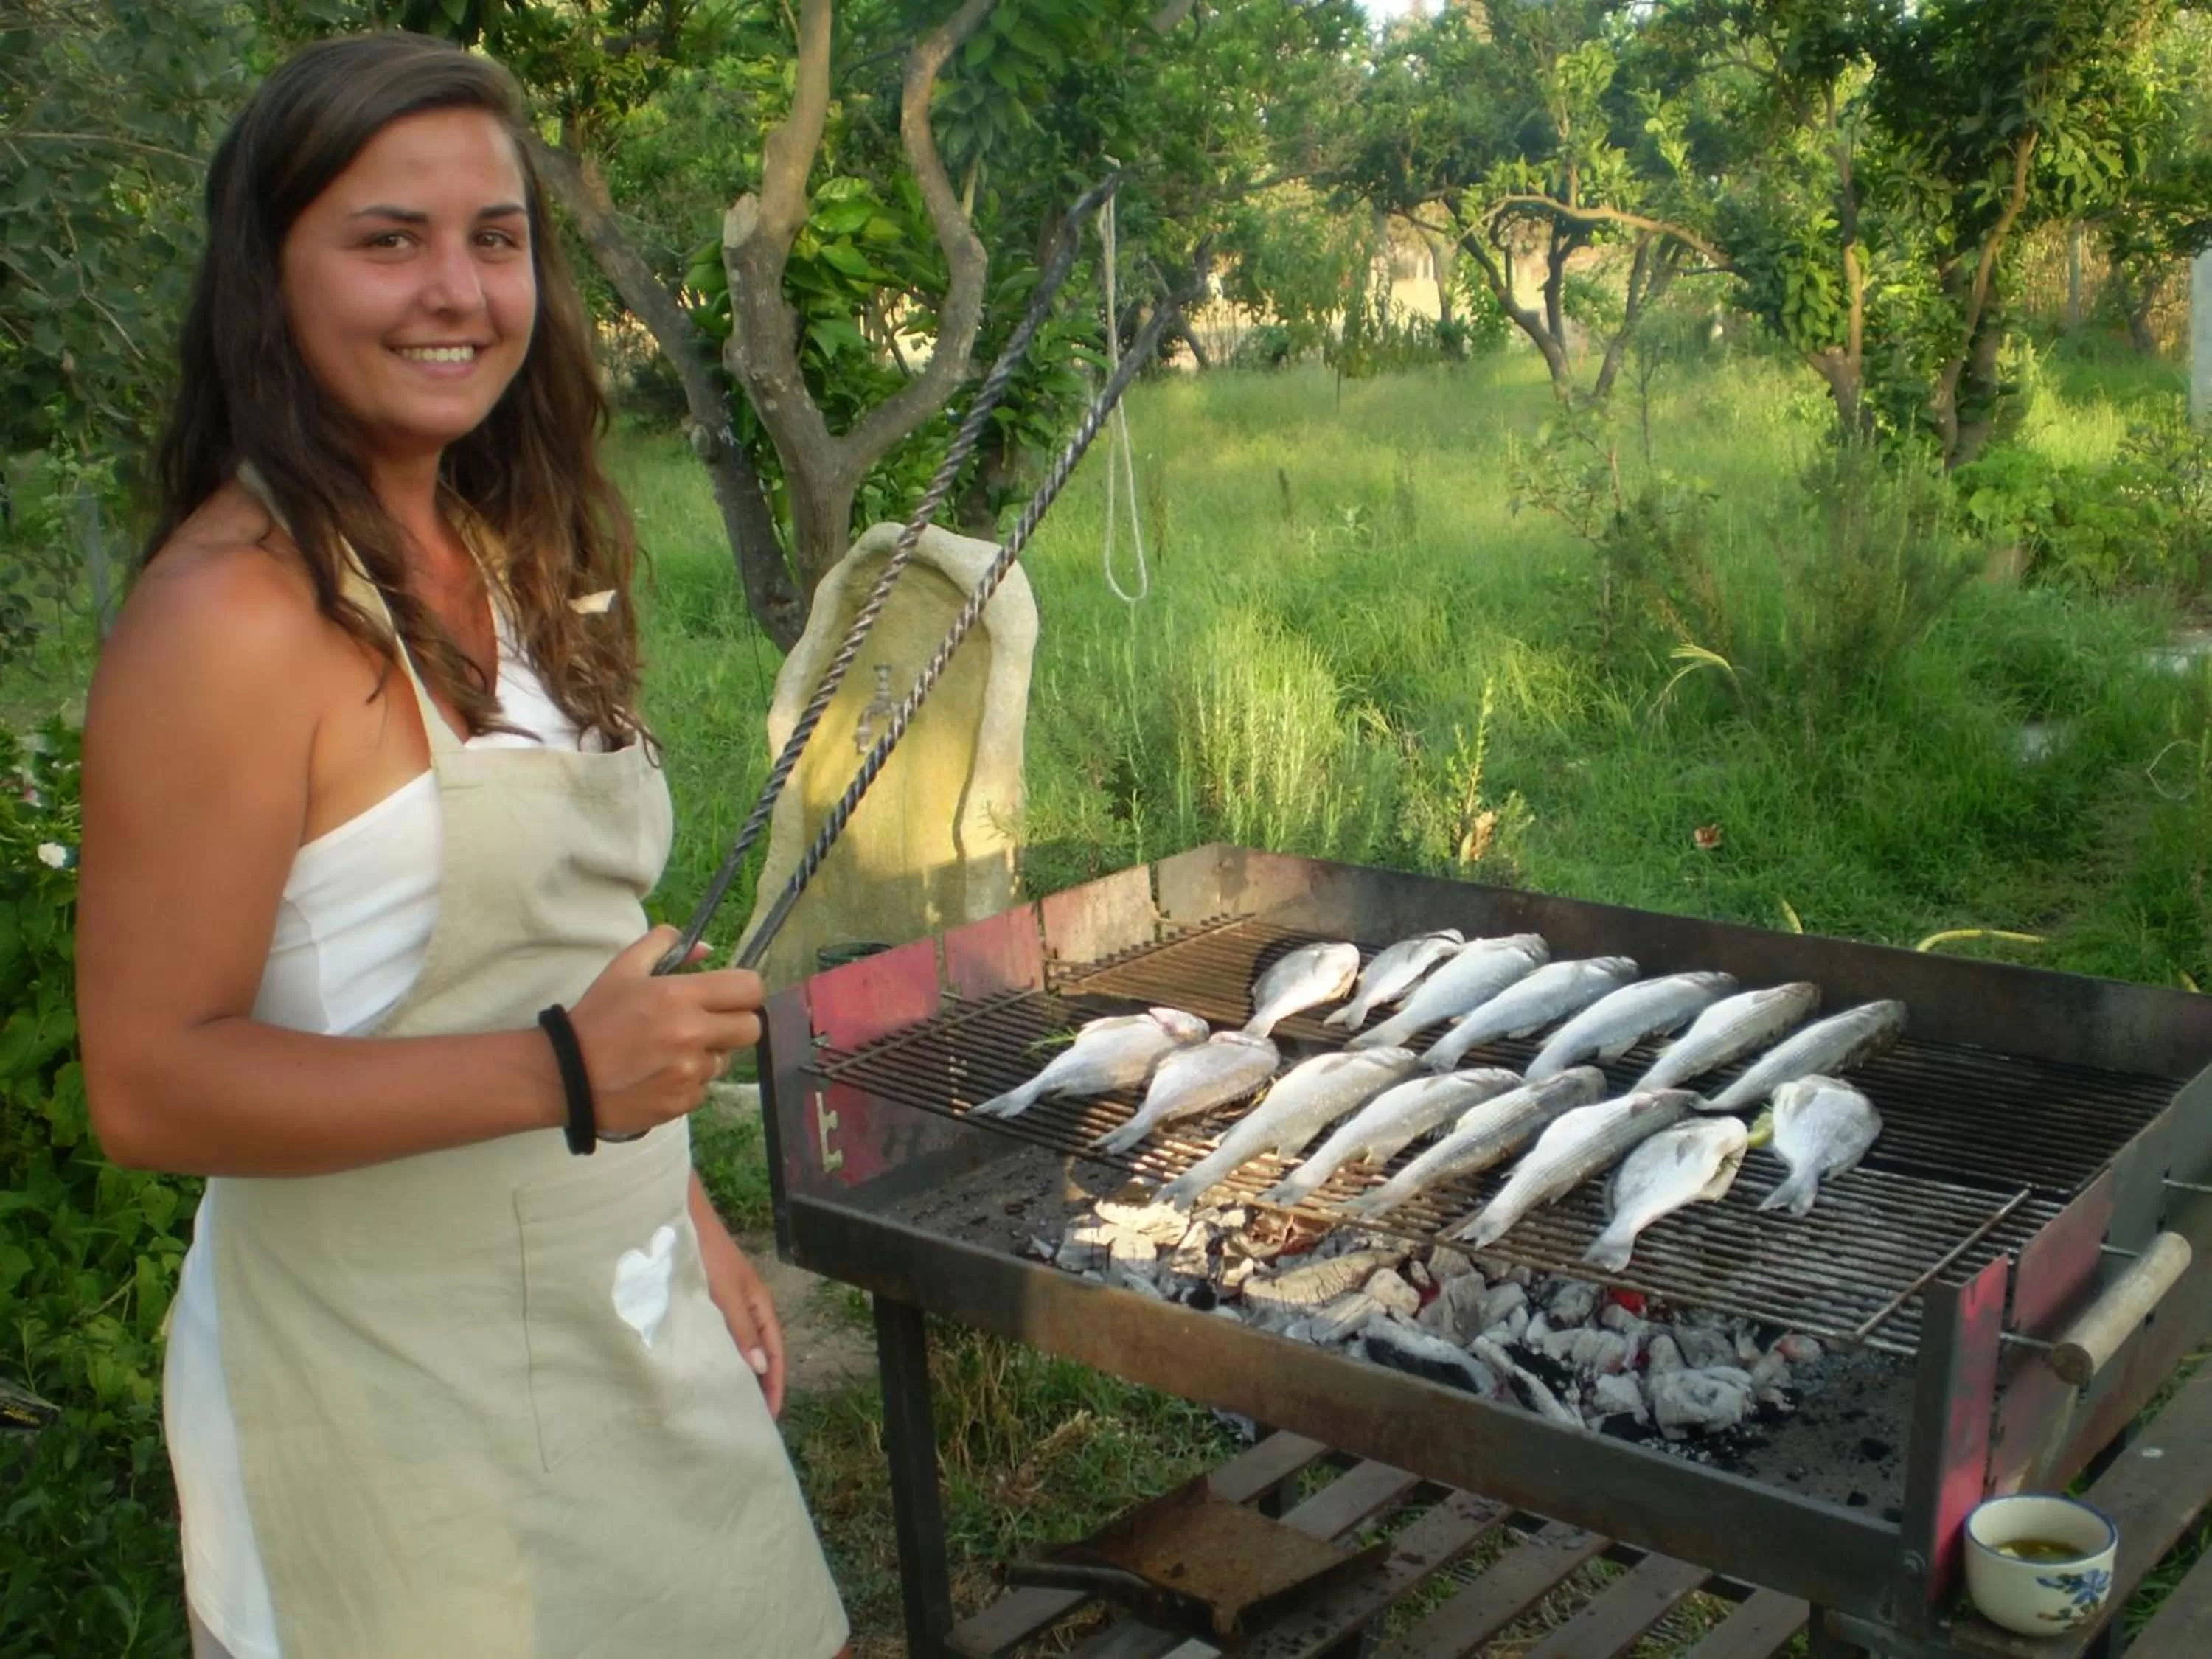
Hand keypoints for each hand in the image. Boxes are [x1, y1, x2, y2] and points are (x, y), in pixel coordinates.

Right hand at [567, 926, 763, 1137]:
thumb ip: (664, 946)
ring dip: (707, 1055)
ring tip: (671, 1052)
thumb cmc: (596, 1017)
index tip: (730, 996)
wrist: (566, 1076)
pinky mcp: (683, 1102)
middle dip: (735, 1024)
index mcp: (681, 996)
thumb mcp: (624, 969)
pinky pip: (703, 1088)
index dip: (744, 991)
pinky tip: (660, 1075)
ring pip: (725, 1060)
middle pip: (751, 1028)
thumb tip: (706, 950)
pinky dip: (688, 1082)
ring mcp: (690, 1072)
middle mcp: (693, 1035)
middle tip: (708, 1024)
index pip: (749, 989)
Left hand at [694, 1196, 786, 1417]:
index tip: (767, 1418)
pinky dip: (715, 1359)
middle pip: (759, 1354)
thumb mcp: (726, 1291)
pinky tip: (701, 1373)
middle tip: (746, 1420)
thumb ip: (740, 1329)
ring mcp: (724, 1307)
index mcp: (760, 1305)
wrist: (679, 1220)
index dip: (774, 1385)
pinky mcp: (702, 1304)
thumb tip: (760, 1369)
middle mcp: (745, 1309)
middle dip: (757, 1386)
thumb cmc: (706, 1253)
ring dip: (735, 1374)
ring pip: (736, 1348)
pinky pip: (715, 1339)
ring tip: (725, 1404)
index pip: (774, 1353)